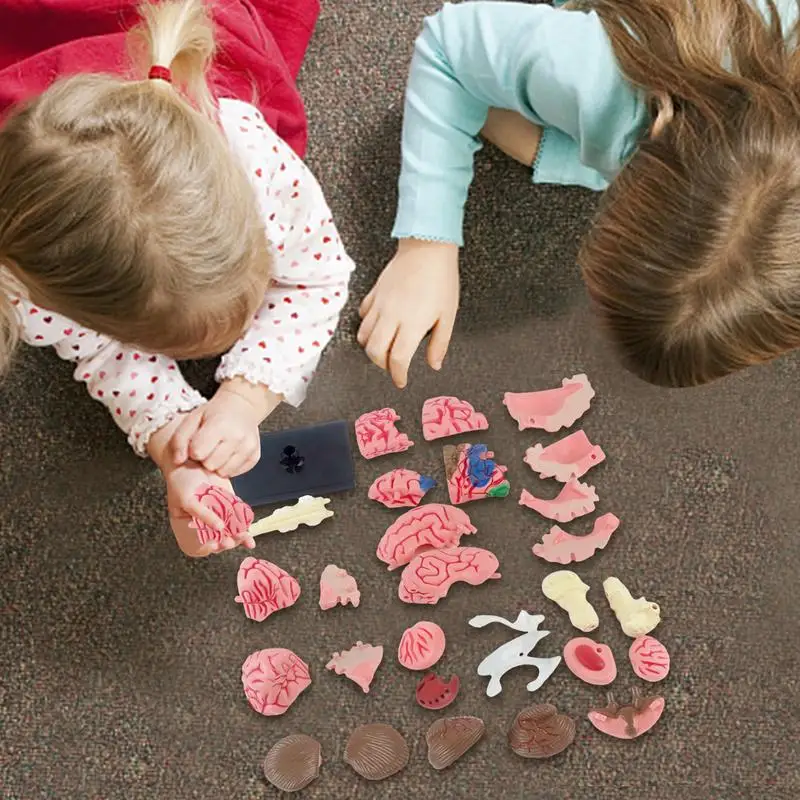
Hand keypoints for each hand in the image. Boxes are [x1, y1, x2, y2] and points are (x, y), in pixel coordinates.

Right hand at [162, 460, 255, 556]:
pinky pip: (238, 519)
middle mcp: (206, 523)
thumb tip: (220, 528)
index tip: (215, 544)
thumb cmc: (182, 482)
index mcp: (190, 527)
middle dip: (226, 542)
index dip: (209, 547)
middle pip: (218, 540)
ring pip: (230, 532)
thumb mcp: (188, 499)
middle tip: (231, 541)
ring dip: (238, 538)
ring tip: (245, 538)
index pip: (200, 546)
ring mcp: (219, 515)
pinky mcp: (230, 505)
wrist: (192, 460)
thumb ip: (202, 514)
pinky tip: (250, 535)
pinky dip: (244, 526)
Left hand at [169, 379, 279, 477]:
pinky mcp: (255, 457)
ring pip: (223, 472)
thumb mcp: (192, 418)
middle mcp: (238, 437)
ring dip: (217, 464)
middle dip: (206, 458)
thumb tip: (178, 461)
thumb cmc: (214, 413)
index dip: (194, 450)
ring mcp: (249, 448)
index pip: (198, 453)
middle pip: (210, 465)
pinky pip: (235, 473)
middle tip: (209, 446)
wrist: (242, 406)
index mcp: (220, 425)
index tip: (197, 442)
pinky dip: (229, 466)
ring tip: (218, 449)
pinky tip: (228, 453)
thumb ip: (180, 439)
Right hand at [358, 239, 458, 387]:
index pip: (397, 359)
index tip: (402, 380)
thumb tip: (434, 364)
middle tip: (392, 365)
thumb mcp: (448, 315)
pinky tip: (378, 325)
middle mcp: (391, 317)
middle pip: (374, 351)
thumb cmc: (441, 279)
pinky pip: (363, 315)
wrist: (427, 247)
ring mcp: (379, 304)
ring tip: (384, 348)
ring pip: (363, 335)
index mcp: (411, 325)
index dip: (398, 375)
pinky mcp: (374, 293)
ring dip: (371, 347)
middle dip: (381, 364)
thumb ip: (439, 343)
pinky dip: (366, 326)